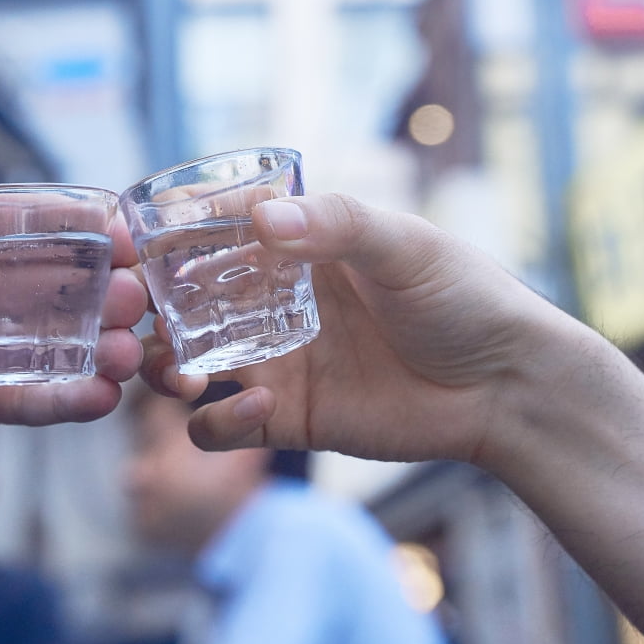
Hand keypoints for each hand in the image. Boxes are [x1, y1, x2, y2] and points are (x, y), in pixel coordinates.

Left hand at [0, 184, 147, 493]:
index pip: (28, 216)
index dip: (82, 221)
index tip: (124, 231)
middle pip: (61, 277)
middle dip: (104, 284)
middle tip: (132, 296)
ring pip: (59, 340)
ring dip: (100, 343)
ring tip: (125, 352)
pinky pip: (33, 398)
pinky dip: (69, 399)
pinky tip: (100, 397)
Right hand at [139, 193, 579, 466]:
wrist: (507, 387)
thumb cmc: (464, 298)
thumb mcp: (405, 246)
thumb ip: (336, 225)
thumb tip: (262, 217)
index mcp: (295, 250)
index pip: (212, 234)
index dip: (168, 237)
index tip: (137, 244)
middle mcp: (272, 303)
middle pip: (185, 303)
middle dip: (151, 311)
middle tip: (137, 318)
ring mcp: (275, 361)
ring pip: (188, 364)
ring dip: (166, 368)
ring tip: (180, 372)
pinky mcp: (288, 418)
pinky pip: (224, 426)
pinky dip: (220, 422)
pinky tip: (257, 406)